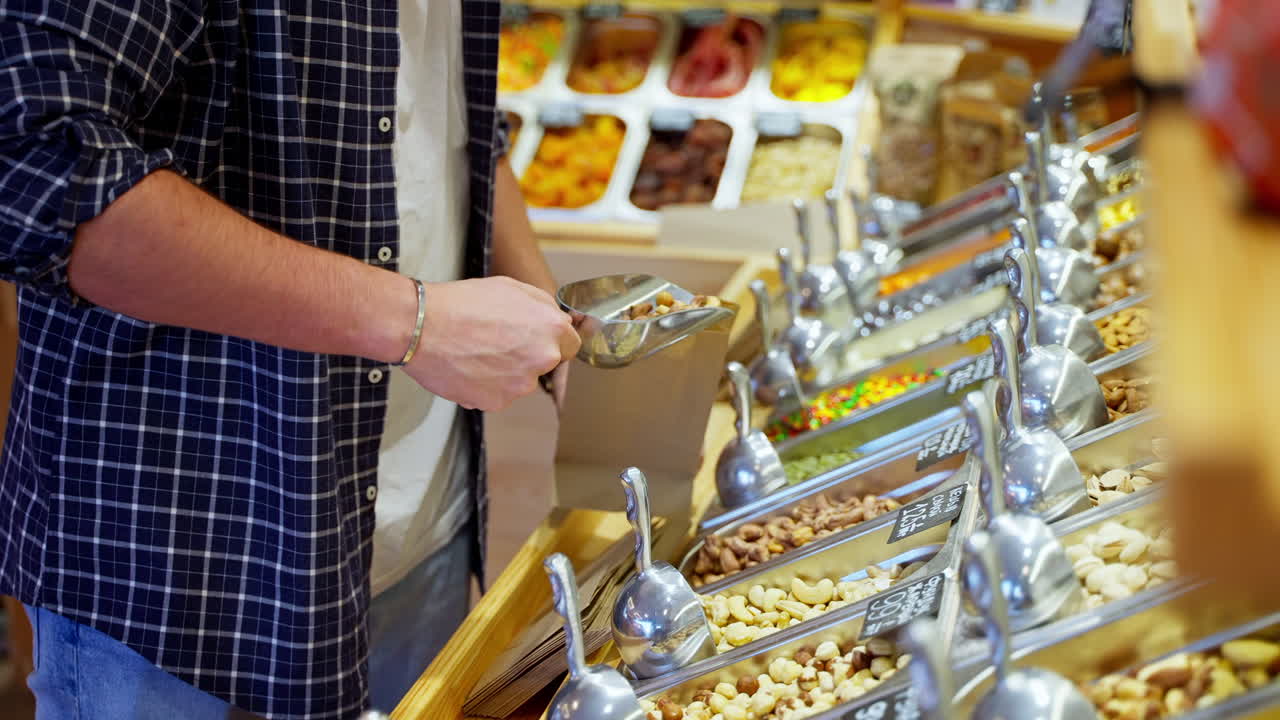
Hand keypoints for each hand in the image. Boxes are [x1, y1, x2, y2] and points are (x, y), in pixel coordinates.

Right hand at [403, 277, 579, 410]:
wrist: (422, 327)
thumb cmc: (462, 304)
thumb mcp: (511, 288)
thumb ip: (543, 306)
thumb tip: (560, 320)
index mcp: (550, 329)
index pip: (571, 344)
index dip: (552, 339)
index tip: (536, 338)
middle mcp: (541, 359)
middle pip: (545, 363)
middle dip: (528, 354)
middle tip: (497, 341)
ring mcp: (519, 384)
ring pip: (520, 380)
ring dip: (506, 371)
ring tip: (476, 351)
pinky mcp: (496, 402)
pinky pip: (498, 394)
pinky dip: (486, 384)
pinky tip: (467, 366)